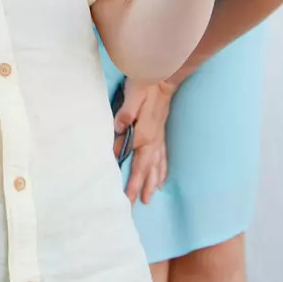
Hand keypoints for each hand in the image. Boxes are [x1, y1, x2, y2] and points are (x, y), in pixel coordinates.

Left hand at [114, 80, 173, 203]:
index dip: (130, 179)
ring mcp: (159, 137)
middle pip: (146, 168)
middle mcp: (153, 140)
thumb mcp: (133, 94)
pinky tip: (162, 180)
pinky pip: (163, 157)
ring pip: (156, 166)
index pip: (134, 160)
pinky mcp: (161, 133)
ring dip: (152, 182)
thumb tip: (117, 130)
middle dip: (140, 187)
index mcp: (144, 133)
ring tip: (148, 198)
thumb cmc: (146, 84)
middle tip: (134, 205)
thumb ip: (126, 112)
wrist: (165, 77)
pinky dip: (162, 171)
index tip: (124, 195)